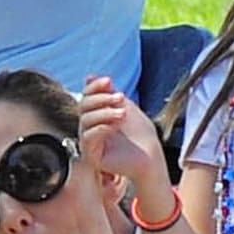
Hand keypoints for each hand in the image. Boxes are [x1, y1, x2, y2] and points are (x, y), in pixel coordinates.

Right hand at [79, 76, 173, 208]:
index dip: (94, 87)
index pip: (87, 96)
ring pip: (85, 120)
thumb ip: (108, 93)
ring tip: (123, 114)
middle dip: (101, 98)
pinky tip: (114, 127)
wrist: (150, 156)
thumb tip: (89, 76)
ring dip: (104, 113)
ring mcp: (89, 142)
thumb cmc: (140, 133)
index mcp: (97, 115)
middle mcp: (90, 128)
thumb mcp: (125, 107)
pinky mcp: (91, 156)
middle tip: (121, 98)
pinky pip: (87, 137)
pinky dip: (100, 128)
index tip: (109, 81)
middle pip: (83, 106)